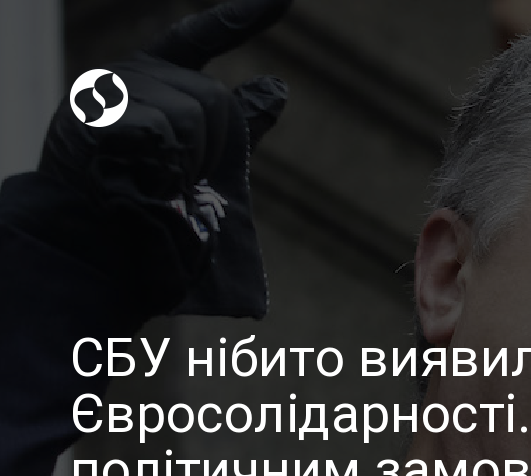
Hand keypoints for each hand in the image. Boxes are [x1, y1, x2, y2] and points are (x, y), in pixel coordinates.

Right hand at [37, 0, 291, 318]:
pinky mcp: (93, 114)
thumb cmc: (146, 197)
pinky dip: (161, 163)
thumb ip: (238, 122)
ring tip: (155, 179)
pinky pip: (161, 130)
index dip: (244, 16)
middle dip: (210, 150)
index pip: (203, 36)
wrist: (90, 237)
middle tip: (177, 177)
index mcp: (157, 77)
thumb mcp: (203, 155)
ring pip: (191, 117)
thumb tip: (279, 87)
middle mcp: (132, 73)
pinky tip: (138, 174)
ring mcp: (109, 90)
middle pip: (212, 100)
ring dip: (186, 163)